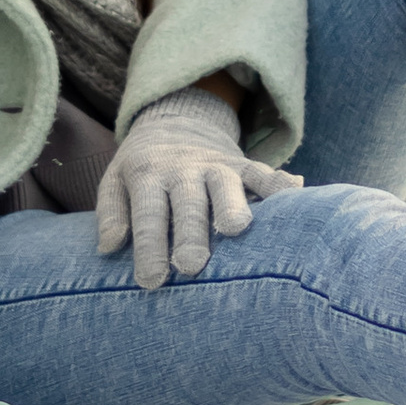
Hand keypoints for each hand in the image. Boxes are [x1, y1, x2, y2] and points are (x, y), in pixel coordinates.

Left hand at [96, 85, 300, 291]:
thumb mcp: (114, 183)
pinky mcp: (241, 164)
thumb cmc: (141, 170)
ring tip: (237, 228)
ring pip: (226, 185)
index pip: (147, 214)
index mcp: (147, 175)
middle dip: (191, 233)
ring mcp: (215, 165)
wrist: (173, 123)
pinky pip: (262, 172)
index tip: (151, 280)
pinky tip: (296, 192)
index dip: (148, 247)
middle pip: (188, 203)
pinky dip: (279, 182)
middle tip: (191, 265)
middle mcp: (183, 169)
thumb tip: (110, 246)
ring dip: (232, 205)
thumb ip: (111, 213)